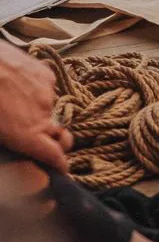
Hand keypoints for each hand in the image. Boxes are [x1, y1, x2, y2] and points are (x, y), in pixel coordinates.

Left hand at [0, 42, 72, 172]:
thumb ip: (12, 140)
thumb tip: (17, 144)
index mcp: (27, 134)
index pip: (54, 155)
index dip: (60, 163)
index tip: (63, 167)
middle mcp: (43, 115)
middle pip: (60, 133)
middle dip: (56, 138)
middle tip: (43, 136)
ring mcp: (48, 93)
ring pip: (48, 108)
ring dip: (37, 109)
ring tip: (16, 100)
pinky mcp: (47, 74)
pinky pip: (45, 88)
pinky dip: (36, 90)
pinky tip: (19, 83)